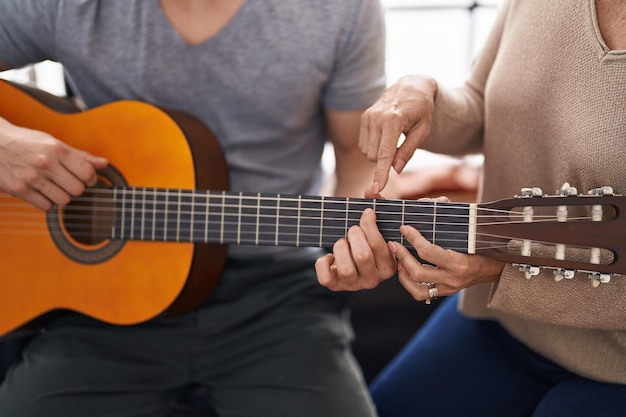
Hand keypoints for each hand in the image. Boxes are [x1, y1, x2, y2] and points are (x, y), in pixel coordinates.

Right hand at [0, 119, 107, 210]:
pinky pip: (46, 207)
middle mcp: (45, 163)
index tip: (84, 178)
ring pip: (63, 201)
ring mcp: (31, 177)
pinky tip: (41, 191)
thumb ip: (80, 155)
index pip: (88, 173)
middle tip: (67, 182)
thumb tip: (104, 163)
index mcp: (57, 149)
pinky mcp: (19, 189)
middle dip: (76, 188)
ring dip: (62, 196)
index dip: (90, 179)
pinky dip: (46, 202)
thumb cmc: (27, 143)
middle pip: (78, 190)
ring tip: (53, 186)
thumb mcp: (54, 143)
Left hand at [315, 208, 396, 290]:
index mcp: (389, 266)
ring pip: (345, 268)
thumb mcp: (377, 222)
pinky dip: (323, 263)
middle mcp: (374, 280)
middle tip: (352, 229)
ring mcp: (354, 285)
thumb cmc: (368, 238)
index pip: (378, 245)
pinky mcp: (336, 287)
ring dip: (340, 248)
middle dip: (354, 235)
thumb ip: (377, 203)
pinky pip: (325, 278)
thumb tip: (371, 190)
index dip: (369, 224)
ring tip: (342, 242)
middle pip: (362, 256)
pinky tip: (329, 256)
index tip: (366, 213)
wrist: (353, 257)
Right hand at [359, 74, 437, 192]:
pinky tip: (385, 136)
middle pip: (374, 156)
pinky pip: (363, 145)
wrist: (411, 87)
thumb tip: (395, 169)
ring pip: (367, 152)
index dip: (381, 173)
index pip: (384, 154)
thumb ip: (408, 151)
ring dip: (379, 154)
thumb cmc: (421, 110)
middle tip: (400, 148)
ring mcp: (368, 117)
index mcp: (393, 121)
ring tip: (393, 139)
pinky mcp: (363, 118)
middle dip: (385, 160)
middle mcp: (376, 118)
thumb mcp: (422, 131)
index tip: (377, 188)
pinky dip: (373, 147)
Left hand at [389, 223, 504, 302]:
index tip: (404, 228)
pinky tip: (405, 270)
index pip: (428, 252)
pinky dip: (409, 283)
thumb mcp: (470, 227)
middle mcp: (453, 278)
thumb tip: (429, 202)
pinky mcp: (445, 292)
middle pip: (418, 271)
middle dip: (402, 256)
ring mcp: (449, 288)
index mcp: (459, 262)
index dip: (413, 239)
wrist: (498, 266)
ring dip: (403, 272)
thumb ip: (449, 213)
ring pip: (417, 288)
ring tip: (398, 258)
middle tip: (393, 243)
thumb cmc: (482, 243)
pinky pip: (421, 293)